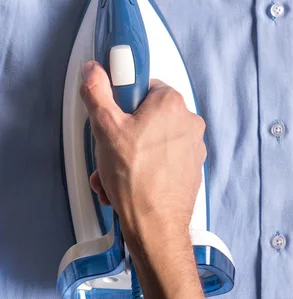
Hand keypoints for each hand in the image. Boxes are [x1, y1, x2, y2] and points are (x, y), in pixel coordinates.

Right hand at [79, 60, 205, 251]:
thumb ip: (97, 92)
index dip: (121, 102)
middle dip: (120, 137)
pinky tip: (125, 187)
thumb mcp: (105, 128)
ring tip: (112, 177)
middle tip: (107, 153)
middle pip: (144, 118)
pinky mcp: (190, 170)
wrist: (156, 226)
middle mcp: (188, 123)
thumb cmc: (137, 181)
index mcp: (171, 104)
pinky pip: (160, 161)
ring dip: (126, 158)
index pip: (143, 86)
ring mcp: (191, 148)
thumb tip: (94, 72)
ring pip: (150, 143)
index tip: (112, 117)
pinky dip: (142, 171)